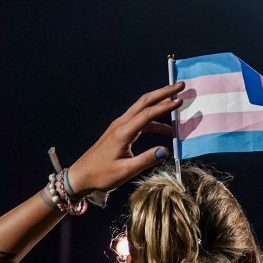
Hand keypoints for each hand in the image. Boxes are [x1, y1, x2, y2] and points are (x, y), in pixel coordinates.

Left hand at [68, 83, 182, 193]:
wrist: (82, 175)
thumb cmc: (101, 175)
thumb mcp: (125, 171)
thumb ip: (146, 160)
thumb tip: (166, 150)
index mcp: (123, 132)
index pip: (147, 114)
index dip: (165, 106)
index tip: (180, 100)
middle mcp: (121, 124)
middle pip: (144, 102)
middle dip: (163, 92)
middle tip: (180, 86)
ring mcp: (119, 126)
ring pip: (141, 108)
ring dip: (159, 103)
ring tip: (176, 103)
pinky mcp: (119, 131)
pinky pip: (139, 120)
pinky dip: (153, 119)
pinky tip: (165, 128)